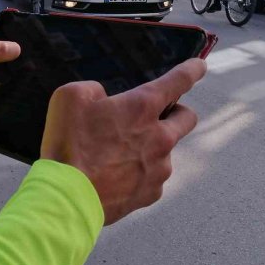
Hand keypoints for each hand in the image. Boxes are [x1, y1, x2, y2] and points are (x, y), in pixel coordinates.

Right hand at [40, 59, 205, 224]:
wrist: (66, 197)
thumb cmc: (67, 145)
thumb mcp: (69, 98)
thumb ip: (92, 90)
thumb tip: (102, 97)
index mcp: (142, 107)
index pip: (179, 81)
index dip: (191, 70)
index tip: (199, 67)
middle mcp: (159, 137)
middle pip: (188, 118)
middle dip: (178, 112)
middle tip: (156, 117)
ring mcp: (158, 169)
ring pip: (165, 152)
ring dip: (150, 149)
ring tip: (117, 157)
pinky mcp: (150, 193)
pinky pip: (151, 180)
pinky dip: (138, 176)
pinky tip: (114, 178)